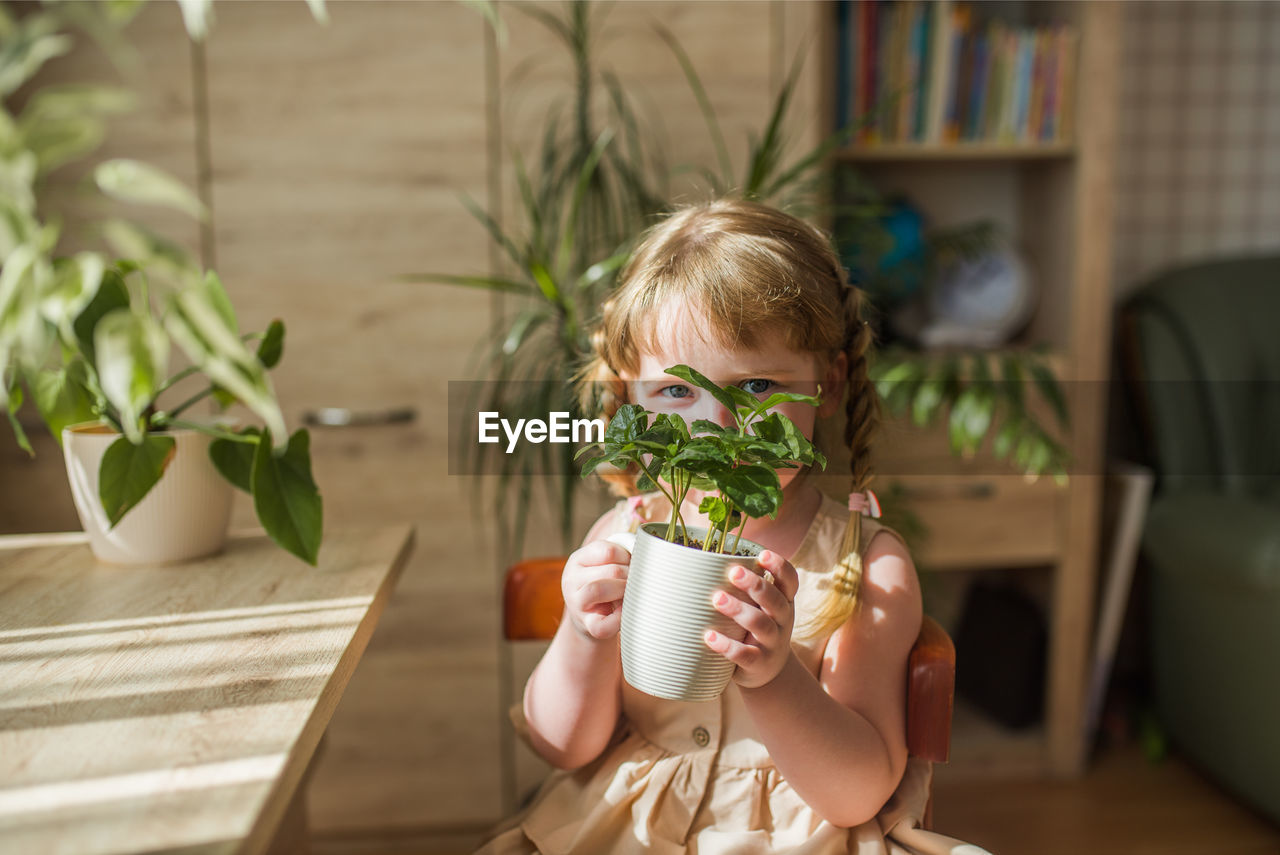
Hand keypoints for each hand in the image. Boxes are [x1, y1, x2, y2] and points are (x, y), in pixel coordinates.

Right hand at [561, 540, 629, 640]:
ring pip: (599, 589)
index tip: (632, 564)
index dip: (627, 557)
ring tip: (631, 593)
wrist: (589, 617)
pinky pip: (603, 624)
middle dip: (631, 575)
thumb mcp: (605, 564)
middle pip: (611, 571)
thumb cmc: (604, 584)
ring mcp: (577, 604)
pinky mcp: (588, 626)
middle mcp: (572, 580)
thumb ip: (621, 554)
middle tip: (638, 580)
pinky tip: (626, 611)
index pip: (608, 551)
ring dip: (624, 591)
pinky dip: (619, 618)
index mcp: (578, 560)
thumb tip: (646, 557)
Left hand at [704, 549, 798, 688]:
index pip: (790, 580)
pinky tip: (709, 636)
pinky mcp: (758, 663)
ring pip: (760, 624)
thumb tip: (708, 555)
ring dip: (738, 610)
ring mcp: (772, 643)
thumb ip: (750, 586)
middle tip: (733, 572)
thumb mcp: (764, 607)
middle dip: (755, 585)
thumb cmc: (759, 627)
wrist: (770, 671)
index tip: (762, 555)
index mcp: (784, 601)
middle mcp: (783, 620)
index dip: (780, 567)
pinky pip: (744, 654)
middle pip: (774, 600)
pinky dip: (726, 645)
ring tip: (717, 599)